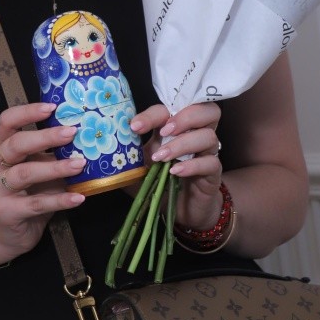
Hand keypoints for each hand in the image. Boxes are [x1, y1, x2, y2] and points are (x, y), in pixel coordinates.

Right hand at [0, 102, 85, 258]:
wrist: (9, 233)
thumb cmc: (28, 193)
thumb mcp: (37, 167)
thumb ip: (51, 152)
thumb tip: (88, 134)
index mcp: (1, 148)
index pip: (6, 122)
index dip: (27, 112)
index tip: (52, 107)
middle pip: (16, 145)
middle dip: (44, 137)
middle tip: (72, 132)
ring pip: (25, 174)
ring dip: (55, 168)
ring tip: (79, 164)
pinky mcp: (7, 212)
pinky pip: (36, 204)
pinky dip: (60, 200)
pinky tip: (79, 197)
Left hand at [131, 102, 222, 231]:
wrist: (180, 210)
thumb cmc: (159, 182)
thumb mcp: (138, 166)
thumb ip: (127, 153)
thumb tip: (106, 143)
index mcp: (177, 127)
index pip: (172, 108)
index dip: (154, 114)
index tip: (134, 127)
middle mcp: (196, 135)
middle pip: (207, 111)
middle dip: (185, 117)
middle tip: (164, 131)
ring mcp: (207, 153)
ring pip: (208, 136)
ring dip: (182, 143)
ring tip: (161, 157)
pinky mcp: (213, 174)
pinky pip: (210, 163)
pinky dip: (192, 165)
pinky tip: (175, 172)